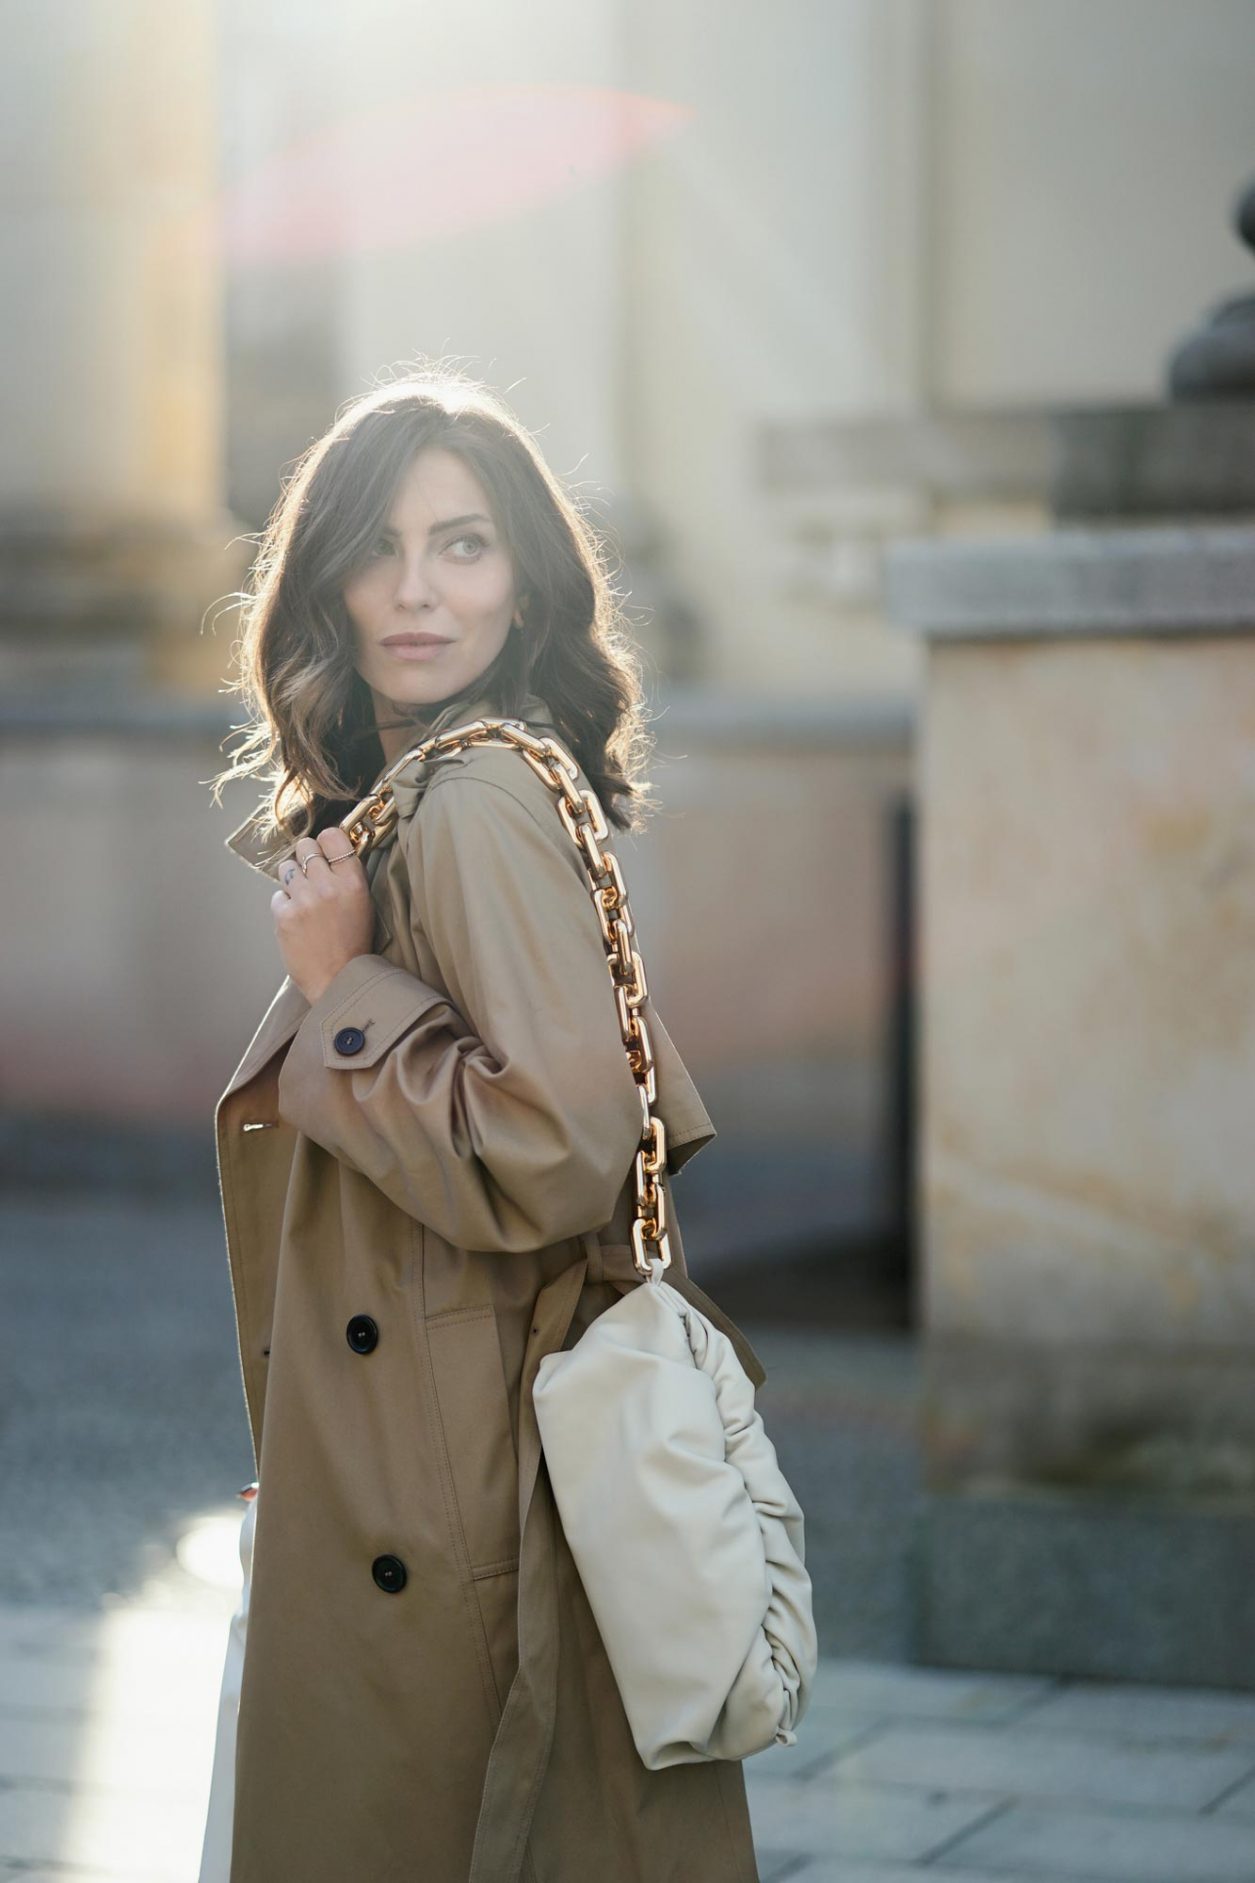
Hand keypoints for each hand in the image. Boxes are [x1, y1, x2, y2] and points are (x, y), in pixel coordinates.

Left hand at [271, 828, 375, 1003]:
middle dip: (306, 858)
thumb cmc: (353, 945)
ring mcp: (304, 900)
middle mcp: (328, 886)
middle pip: (305, 846)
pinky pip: (277, 895)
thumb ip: (347, 877)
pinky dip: (284, 905)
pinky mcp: (284, 915)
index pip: (332, 836)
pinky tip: (296, 920)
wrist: (338, 981)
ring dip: (293, 880)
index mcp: (353, 882)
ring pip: (287, 867)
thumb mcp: (363, 905)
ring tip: (303, 899)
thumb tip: (329, 853)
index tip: (325, 852)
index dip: (326, 842)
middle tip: (311, 877)